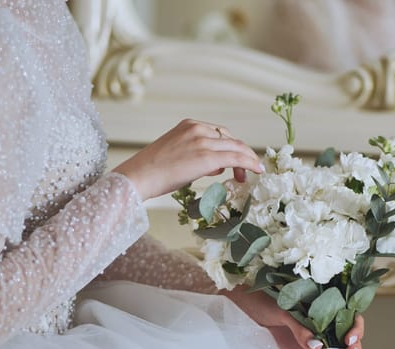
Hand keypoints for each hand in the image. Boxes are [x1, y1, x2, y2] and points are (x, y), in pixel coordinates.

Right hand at [113, 119, 262, 199]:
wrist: (138, 176)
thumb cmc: (152, 171)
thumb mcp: (176, 154)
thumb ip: (197, 155)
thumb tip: (218, 165)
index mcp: (189, 125)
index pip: (220, 133)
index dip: (232, 147)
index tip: (236, 160)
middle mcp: (198, 129)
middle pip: (231, 139)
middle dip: (242, 154)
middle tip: (246, 170)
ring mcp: (203, 142)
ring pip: (236, 147)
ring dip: (247, 160)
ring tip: (251, 173)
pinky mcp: (207, 157)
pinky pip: (236, 158)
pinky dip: (249, 163)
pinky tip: (256, 170)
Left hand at [220, 286, 364, 348]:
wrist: (242, 307)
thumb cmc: (261, 301)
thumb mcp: (283, 311)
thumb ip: (300, 327)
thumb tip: (318, 346)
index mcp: (322, 304)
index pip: (350, 315)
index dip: (355, 327)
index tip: (347, 338)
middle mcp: (320, 320)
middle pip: (347, 334)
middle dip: (354, 344)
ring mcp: (311, 336)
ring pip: (333, 346)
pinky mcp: (299, 347)